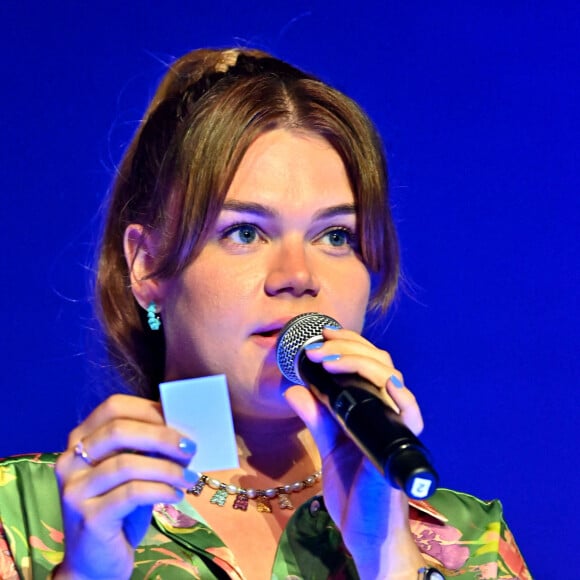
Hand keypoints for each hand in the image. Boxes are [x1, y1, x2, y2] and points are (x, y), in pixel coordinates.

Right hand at [53, 394, 195, 578]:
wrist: (96, 562)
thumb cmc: (120, 508)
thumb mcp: (134, 471)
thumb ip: (147, 447)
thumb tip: (183, 427)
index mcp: (81, 440)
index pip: (113, 407)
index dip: (149, 409)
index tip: (179, 420)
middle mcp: (70, 461)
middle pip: (118, 431)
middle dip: (161, 436)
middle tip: (190, 447)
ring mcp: (75, 490)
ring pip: (126, 463)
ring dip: (167, 467)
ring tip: (189, 477)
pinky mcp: (88, 517)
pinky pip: (131, 493)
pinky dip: (161, 490)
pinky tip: (177, 495)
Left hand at [284, 327, 425, 578]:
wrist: (365, 534)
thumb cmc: (354, 491)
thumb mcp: (329, 446)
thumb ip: (316, 417)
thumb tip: (292, 388)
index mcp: (374, 410)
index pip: (369, 364)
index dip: (349, 344)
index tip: (322, 337)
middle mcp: (389, 413)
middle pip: (381, 364)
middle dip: (349, 348)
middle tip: (318, 348)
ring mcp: (396, 429)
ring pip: (391, 379)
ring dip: (359, 362)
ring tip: (329, 359)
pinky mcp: (397, 448)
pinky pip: (408, 416)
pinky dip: (400, 396)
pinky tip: (381, 382)